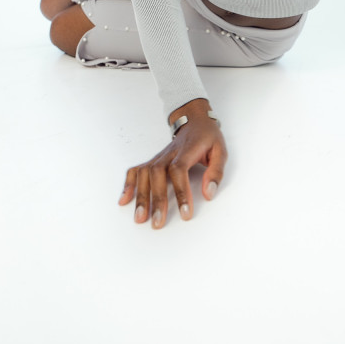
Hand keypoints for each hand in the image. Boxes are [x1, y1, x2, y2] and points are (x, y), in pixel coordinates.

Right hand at [118, 98, 226, 228]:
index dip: (181, 191)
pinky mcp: (153, 161)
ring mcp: (158, 157)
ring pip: (144, 174)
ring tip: (140, 218)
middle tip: (157, 222)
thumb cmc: (207, 137)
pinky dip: (128, 185)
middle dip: (156, 200)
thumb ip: (215, 172)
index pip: (179, 170)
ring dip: (140, 196)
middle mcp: (169, 154)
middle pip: (157, 174)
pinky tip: (124, 201)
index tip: (185, 213)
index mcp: (187, 150)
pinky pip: (135, 170)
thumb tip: (208, 193)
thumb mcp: (220, 150)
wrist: (194, 120)